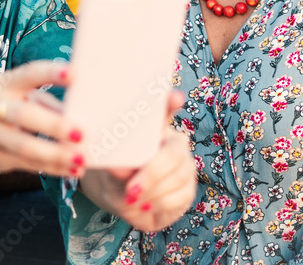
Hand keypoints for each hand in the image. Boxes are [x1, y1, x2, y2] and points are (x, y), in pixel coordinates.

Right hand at [0, 61, 85, 176]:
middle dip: (53, 125)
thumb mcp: (22, 94)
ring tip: (81, 158)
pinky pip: (27, 164)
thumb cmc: (8, 105)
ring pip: (24, 146)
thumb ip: (47, 102)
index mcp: (6, 84)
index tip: (74, 74)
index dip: (50, 73)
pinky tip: (72, 169)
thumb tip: (82, 113)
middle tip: (80, 133)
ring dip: (56, 155)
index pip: (29, 75)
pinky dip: (53, 168)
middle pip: (23, 115)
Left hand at [80, 92, 196, 232]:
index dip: (170, 103)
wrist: (128, 202)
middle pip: (173, 153)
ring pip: (178, 177)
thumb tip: (119, 166)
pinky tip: (146, 205)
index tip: (175, 97)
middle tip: (131, 190)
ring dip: (152, 192)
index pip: (164, 112)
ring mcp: (185, 165)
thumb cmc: (119, 176)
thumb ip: (117, 166)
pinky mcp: (189, 189)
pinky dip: (159, 204)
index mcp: (154, 131)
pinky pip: (180, 196)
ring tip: (132, 199)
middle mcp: (174, 144)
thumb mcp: (112, 171)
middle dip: (152, 173)